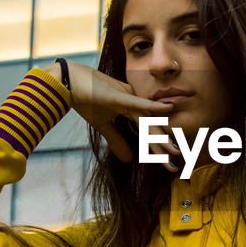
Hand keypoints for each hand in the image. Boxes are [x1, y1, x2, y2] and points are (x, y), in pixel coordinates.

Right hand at [46, 60, 174, 163]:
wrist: (68, 82)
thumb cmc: (84, 99)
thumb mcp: (102, 125)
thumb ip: (116, 140)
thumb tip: (129, 160)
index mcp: (131, 109)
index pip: (148, 132)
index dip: (159, 148)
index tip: (170, 164)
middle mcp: (134, 104)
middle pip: (152, 128)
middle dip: (164, 146)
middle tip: (178, 161)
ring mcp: (127, 99)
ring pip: (148, 120)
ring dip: (161, 136)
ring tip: (175, 150)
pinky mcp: (118, 96)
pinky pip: (138, 103)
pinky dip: (153, 106)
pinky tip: (168, 108)